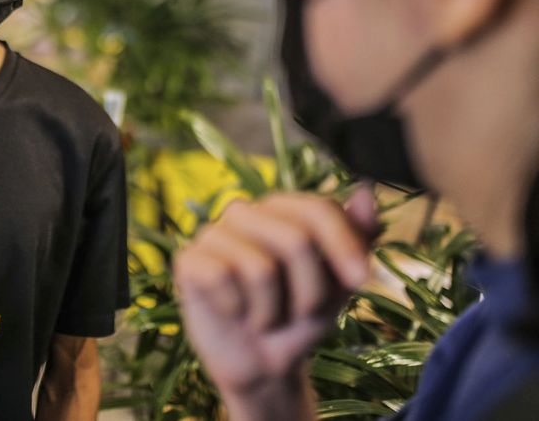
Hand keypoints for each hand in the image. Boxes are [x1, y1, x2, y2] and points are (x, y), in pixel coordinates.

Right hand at [174, 186, 378, 416]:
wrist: (263, 364)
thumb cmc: (300, 317)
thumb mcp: (341, 282)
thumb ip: (358, 235)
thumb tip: (365, 189)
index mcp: (281, 209)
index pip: (318, 208)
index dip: (344, 245)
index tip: (362, 281)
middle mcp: (245, 212)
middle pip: (295, 240)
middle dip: (310, 291)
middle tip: (300, 312)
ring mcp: (213, 233)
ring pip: (260, 268)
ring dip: (273, 310)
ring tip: (265, 316)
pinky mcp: (187, 260)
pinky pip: (222, 278)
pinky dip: (238, 309)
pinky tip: (234, 312)